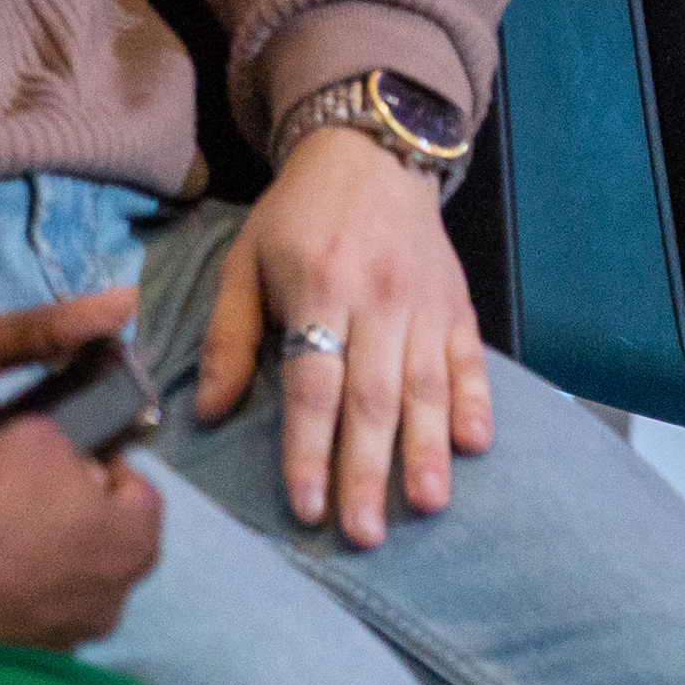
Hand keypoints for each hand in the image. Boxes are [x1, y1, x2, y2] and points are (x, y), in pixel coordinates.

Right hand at [0, 416, 162, 648]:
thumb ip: (69, 447)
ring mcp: (70, 635)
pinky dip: (24, 591)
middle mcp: (115, 598)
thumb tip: (66, 460)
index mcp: (135, 542)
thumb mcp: (42, 434)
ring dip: (57, 559)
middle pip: (113, 545)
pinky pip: (36, 611)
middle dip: (89, 516)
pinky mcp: (27, 655)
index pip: (143, 497)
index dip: (116, 468)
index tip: (87, 454)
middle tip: (51, 490)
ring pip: (75, 584)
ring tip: (14, 532)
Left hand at [194, 125, 493, 547]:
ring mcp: (425, 303)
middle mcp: (378, 299)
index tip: (308, 507)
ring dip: (427, 451)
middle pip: (373, 398)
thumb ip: (230, 335)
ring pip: (426, 387)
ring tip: (425, 505)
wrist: (371, 151)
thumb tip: (209, 413)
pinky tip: (475, 446)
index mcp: (319, 287)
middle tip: (363, 533)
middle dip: (368, 471)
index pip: (314, 384)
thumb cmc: (298, 214)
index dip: (309, 449)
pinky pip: (470, 360)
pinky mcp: (458, 303)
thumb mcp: (245, 259)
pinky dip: (475, 402)